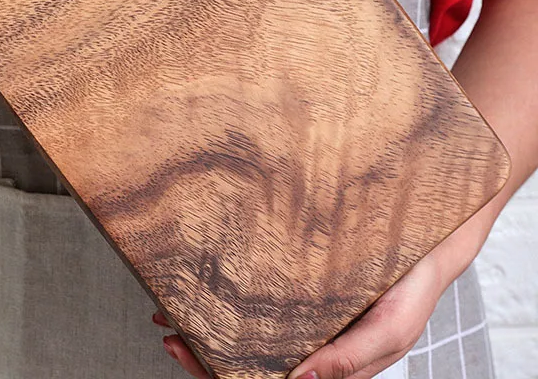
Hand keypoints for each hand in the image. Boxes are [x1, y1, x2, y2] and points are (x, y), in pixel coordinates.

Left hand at [153, 211, 490, 378]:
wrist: (432, 234)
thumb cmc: (414, 286)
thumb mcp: (392, 328)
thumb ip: (351, 359)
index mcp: (328, 360)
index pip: (266, 378)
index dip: (219, 371)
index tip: (183, 348)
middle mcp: (310, 336)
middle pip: (248, 351)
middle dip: (203, 345)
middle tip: (166, 323)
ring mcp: (304, 306)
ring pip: (249, 320)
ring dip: (212, 314)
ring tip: (174, 301)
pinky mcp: (304, 277)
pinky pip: (262, 287)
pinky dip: (233, 286)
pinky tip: (210, 272)